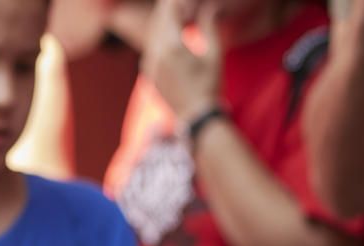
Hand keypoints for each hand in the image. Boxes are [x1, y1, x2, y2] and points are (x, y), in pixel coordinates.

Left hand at [142, 0, 221, 121]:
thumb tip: (211, 7)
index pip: (170, 14)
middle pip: (158, 23)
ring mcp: (150, 66)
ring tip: (173, 14)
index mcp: (172, 47)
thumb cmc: (209, 84)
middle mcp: (156, 54)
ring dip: (162, 23)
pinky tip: (166, 36)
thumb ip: (209, 27)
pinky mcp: (149, 75)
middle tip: (173, 3)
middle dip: (167, 10)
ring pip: (152, 36)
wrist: (195, 116)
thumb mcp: (214, 54)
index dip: (174, 2)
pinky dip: (158, 39)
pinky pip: (150, 51)